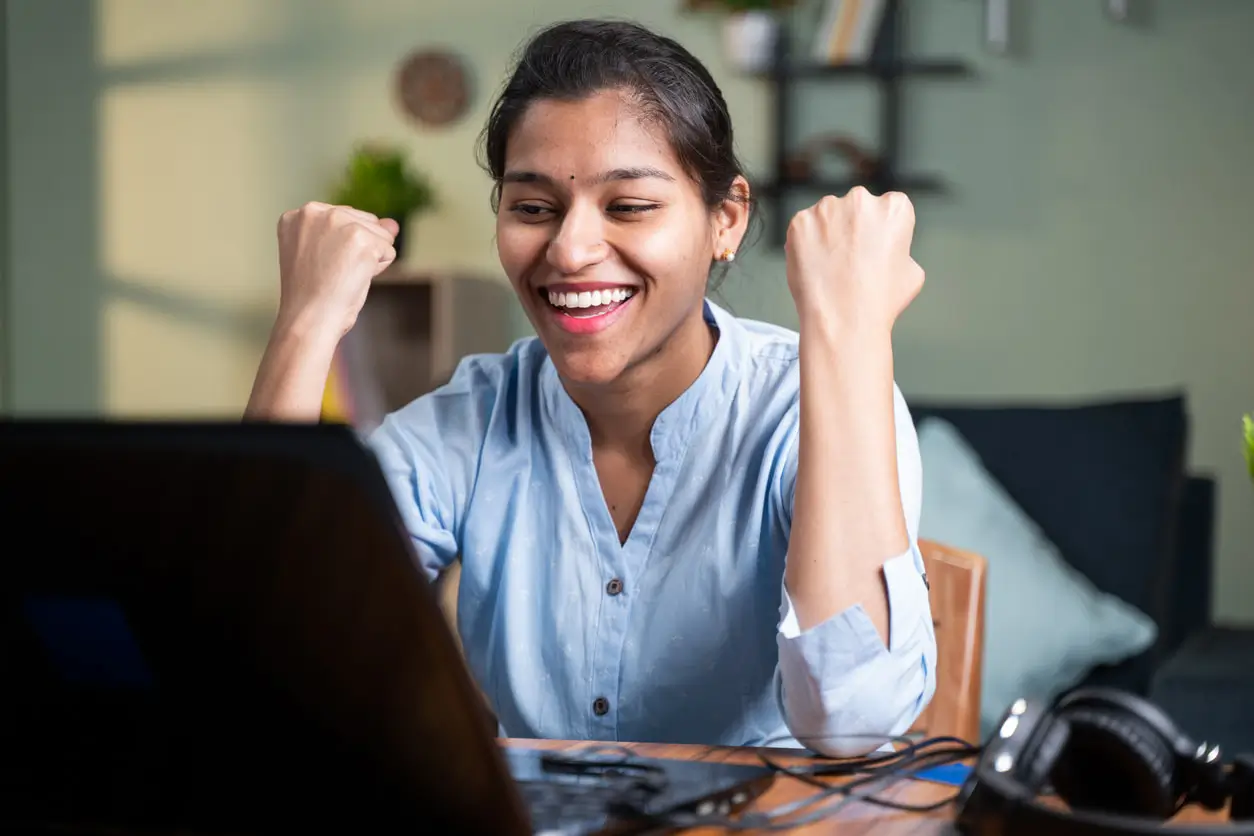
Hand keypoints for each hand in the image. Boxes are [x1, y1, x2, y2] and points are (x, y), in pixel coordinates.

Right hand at [275, 202, 398, 339]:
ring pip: (380, 235)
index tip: (322, 266)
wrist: (309, 320)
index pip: (345, 218)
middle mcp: (314, 211)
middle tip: (333, 274)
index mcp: (298, 215)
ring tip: (341, 276)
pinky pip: (389, 250)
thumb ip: (359, 232)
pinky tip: (353, 279)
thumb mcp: (329, 254)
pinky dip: (378, 270)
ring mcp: (337, 222)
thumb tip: (392, 224)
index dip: (343, 248)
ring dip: (369, 259)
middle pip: (365, 222)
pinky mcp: (360, 237)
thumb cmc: (315, 296)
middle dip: (359, 250)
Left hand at [784, 187, 923, 335]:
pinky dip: (805, 245)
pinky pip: (803, 230)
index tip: (874, 251)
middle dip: (853, 228)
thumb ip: (899, 248)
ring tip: (831, 268)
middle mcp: (860, 199)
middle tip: (850, 261)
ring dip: (828, 234)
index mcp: (895, 207)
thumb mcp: (912, 272)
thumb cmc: (881, 301)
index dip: (881, 232)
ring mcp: (827, 208)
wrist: (843, 320)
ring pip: (827, 217)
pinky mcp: (799, 222)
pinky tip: (814, 268)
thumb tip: (886, 248)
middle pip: (856, 207)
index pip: (888, 207)